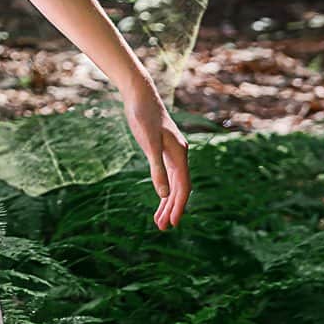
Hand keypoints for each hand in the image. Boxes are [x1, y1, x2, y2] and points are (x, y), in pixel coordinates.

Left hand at [123, 77, 189, 230]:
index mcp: (179, 155)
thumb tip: (163, 194)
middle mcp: (179, 155)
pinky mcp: (162, 150)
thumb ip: (157, 168)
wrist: (140, 95)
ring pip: (173, 184)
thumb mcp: (149, 143)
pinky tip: (159, 199)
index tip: (173, 223)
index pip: (183, 187)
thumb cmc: (144, 116)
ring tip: (159, 221)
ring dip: (167, 202)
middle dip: (173, 209)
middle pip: (179, 189)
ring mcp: (171, 153)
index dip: (179, 206)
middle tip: (163, 228)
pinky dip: (163, 189)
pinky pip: (167, 175)